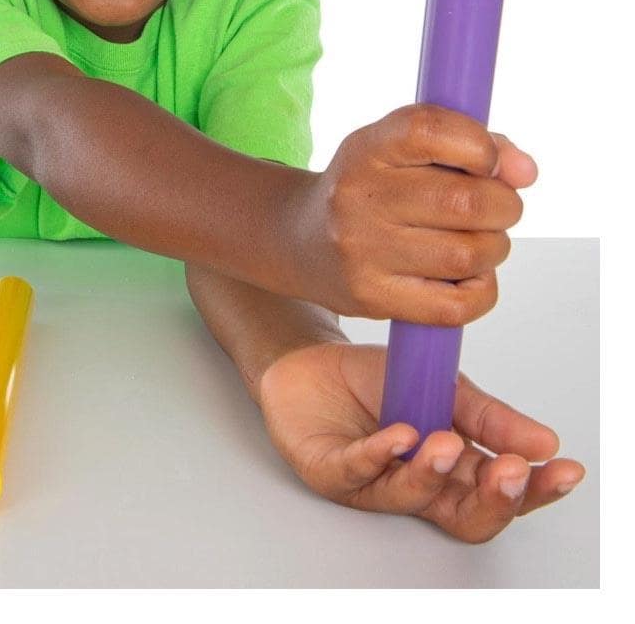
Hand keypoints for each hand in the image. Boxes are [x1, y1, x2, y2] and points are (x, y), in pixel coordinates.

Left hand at [259, 341, 584, 543]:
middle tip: (512, 471)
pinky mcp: (329, 471)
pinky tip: (399, 436)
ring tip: (444, 441)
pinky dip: (380, 454)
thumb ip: (488, 417)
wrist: (309, 358)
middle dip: (493, 499)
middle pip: (464, 515)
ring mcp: (372, 483)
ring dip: (431, 472)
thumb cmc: (374, 381)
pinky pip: (357, 471)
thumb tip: (544, 442)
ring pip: (410, 497)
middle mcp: (415, 484)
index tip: (564, 469)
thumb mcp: (442, 386)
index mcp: (450, 469)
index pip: (499, 492)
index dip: (534, 489)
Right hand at [297, 104, 537, 323]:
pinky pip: (458, 303)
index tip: (488, 160)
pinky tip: (462, 274)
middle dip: (503, 205)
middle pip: (467, 201)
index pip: (430, 130)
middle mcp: (358, 197)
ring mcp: (362, 251)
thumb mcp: (403, 150)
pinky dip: (479, 288)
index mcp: (366, 149)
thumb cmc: (371, 191)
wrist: (299, 241)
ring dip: (493, 247)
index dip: (480, 145)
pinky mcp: (371, 297)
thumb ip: (472, 145)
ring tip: (475, 240)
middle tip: (494, 207)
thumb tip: (525, 171)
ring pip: (470, 254)